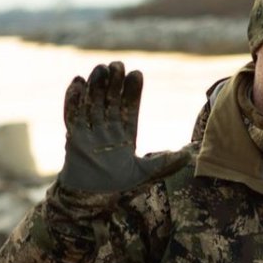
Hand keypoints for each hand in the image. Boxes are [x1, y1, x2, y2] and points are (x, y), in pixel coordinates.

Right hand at [59, 61, 189, 191]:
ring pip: (92, 102)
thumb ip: (166, 162)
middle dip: (114, 83)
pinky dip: (73, 99)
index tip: (136, 74)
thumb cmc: (119, 185)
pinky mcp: (73, 136)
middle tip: (118, 64)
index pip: (129, 107)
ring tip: (100, 68)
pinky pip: (72, 114)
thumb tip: (190, 155)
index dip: (132, 91)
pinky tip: (77, 82)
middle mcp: (108, 128)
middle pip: (111, 100)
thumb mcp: (147, 172)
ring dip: (95, 85)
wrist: (93, 198)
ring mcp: (90, 130)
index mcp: (125, 133)